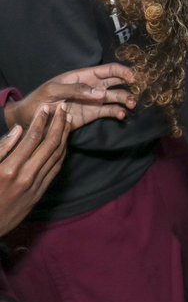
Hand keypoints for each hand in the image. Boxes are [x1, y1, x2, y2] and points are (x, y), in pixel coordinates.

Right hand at [0, 105, 69, 235]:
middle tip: (63, 108)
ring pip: (57, 155)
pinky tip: (64, 142)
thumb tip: (19, 129)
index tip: (46, 107)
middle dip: (58, 123)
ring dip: (64, 135)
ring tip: (67, 120)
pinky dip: (62, 152)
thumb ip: (1, 148)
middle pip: (50, 144)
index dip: (41, 121)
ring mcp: (35, 186)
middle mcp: (26, 177)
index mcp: (9, 169)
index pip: (32, 138)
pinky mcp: (40, 193)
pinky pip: (55, 169)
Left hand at [5, 63, 135, 132]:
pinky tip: (121, 115)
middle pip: (116, 82)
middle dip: (129, 85)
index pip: (108, 70)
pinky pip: (109, 112)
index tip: (132, 78)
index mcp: (83, 76)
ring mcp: (93, 101)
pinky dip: (117, 113)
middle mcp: (92, 87)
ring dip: (125, 99)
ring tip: (131, 105)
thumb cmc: (39, 99)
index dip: (122, 72)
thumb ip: (76, 90)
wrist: (30, 119)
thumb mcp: (53, 90)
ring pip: (115, 97)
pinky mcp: (92, 114)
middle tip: (137, 92)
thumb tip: (101, 94)